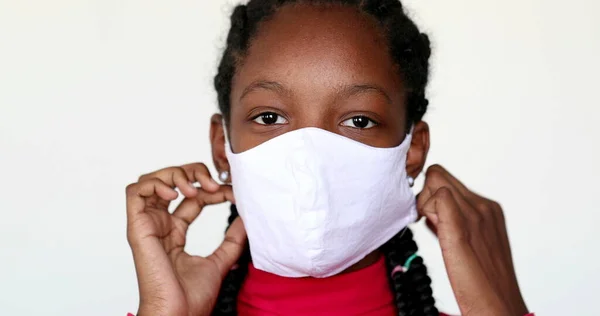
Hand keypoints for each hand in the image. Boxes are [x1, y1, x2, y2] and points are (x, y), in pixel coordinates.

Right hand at [126, 163, 245, 315]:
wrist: (179, 315)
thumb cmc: (192, 298)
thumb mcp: (221, 260)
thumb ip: (233, 239)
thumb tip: (246, 217)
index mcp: (175, 233)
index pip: (192, 198)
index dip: (211, 189)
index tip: (232, 193)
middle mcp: (160, 225)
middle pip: (170, 182)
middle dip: (193, 173)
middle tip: (214, 185)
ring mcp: (147, 225)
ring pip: (150, 180)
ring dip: (175, 175)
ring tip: (195, 189)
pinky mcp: (137, 228)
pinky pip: (135, 192)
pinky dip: (155, 184)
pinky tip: (177, 195)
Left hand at [417, 165, 527, 315]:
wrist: (502, 307)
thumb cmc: (485, 282)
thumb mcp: (473, 242)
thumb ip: (454, 222)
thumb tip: (433, 213)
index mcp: (488, 208)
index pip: (446, 181)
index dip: (431, 197)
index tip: (433, 221)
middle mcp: (483, 206)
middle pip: (438, 174)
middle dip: (425, 195)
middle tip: (429, 223)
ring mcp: (474, 215)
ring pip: (435, 180)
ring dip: (425, 204)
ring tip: (435, 231)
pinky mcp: (462, 228)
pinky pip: (439, 197)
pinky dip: (427, 210)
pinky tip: (433, 231)